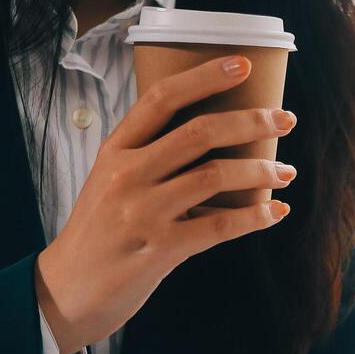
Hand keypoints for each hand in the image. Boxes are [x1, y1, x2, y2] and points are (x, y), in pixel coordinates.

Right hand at [35, 55, 297, 353]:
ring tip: (286, 171)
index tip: (244, 64)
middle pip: (199, 132)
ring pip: (214, 175)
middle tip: (286, 120)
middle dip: (251, 120)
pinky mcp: (159, 249)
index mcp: (116, 150)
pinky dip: (254, 216)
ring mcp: (142, 212)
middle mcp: (127, 174)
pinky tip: (276, 210)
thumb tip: (215, 136)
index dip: (206, 77)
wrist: (68, 289)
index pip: (162, 98)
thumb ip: (151, 158)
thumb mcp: (111, 182)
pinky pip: (219, 226)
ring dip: (260, 170)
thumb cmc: (99, 232)